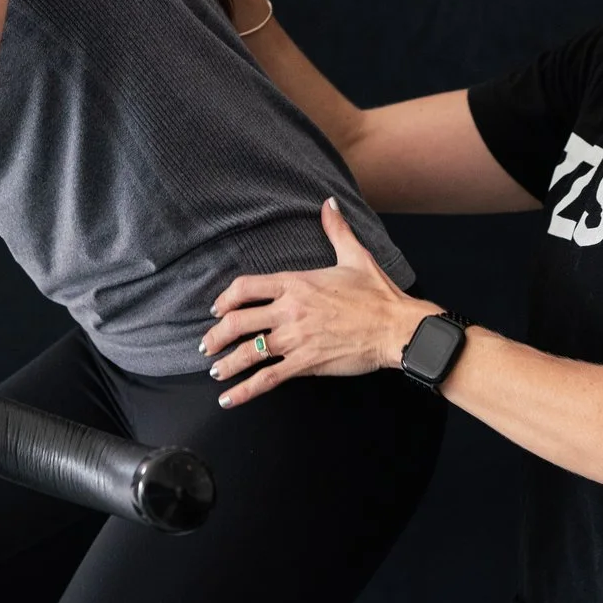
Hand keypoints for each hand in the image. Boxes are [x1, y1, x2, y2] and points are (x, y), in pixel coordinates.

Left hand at [200, 199, 438, 406]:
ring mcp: (296, 338)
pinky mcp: (306, 363)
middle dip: (217, 335)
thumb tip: (328, 204)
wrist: (395, 327)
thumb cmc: (377, 294)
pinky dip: (245, 390)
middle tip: (207, 344)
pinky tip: (229, 398)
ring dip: (227, 363)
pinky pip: (268, 378)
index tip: (217, 309)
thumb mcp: (354, 255)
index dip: (226, 299)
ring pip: (249, 352)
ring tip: (215, 370)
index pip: (246, 287)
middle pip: (239, 321)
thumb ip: (336, 229)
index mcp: (296, 283)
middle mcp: (290, 310)